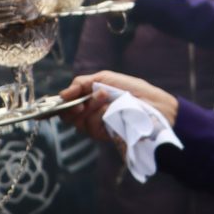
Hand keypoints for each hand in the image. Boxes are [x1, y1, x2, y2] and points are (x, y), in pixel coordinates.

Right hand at [59, 71, 180, 143]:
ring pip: (80, 122)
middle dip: (73, 106)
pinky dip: (100, 116)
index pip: (65, 107)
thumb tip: (62, 94)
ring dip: (91, 106)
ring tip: (106, 96)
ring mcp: (98, 126)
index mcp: (87, 101)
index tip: (62, 100)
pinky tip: (111, 110)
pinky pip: (93, 128)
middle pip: (68, 117)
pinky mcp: (106, 135)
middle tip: (84, 100)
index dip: (58, 105)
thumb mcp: (105, 79)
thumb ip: (83, 83)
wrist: (155, 103)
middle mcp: (90, 115)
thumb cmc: (133, 89)